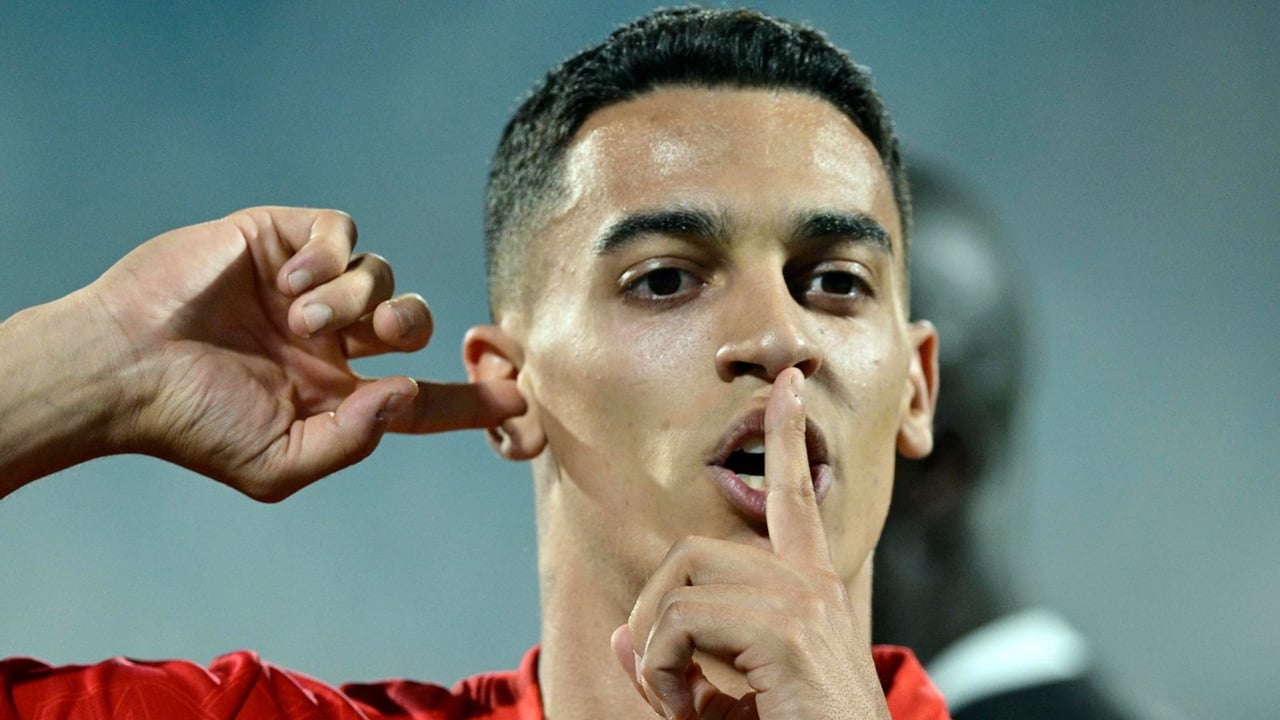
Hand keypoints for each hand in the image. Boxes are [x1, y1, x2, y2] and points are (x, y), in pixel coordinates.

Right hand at [78, 206, 523, 498]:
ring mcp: (309, 287)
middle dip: (411, 326)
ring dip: (353, 297)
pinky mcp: (282, 239)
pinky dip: (330, 253)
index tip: (518, 401)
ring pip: (382, 273)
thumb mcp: (279, 463)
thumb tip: (408, 397)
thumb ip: (353, 439)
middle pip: (414, 321)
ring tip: (298, 318)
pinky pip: (342, 230)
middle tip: (378, 337)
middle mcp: (332, 338)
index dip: (470, 399)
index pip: (421, 396)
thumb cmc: (195, 424)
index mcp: (337, 392)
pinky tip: (290, 279)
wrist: (124, 368)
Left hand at [611, 369, 889, 719]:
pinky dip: (662, 669)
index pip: (795, 499)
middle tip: (662, 679)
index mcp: (809, 591)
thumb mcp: (724, 701)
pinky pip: (683, 622)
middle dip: (654, 610)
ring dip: (657, 646)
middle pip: (694, 551)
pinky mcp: (786, 634)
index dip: (787, 438)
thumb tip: (623, 633)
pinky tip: (686, 709)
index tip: (788, 385)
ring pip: (684, 581)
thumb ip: (677, 662)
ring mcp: (802, 604)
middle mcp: (811, 586)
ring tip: (678, 701)